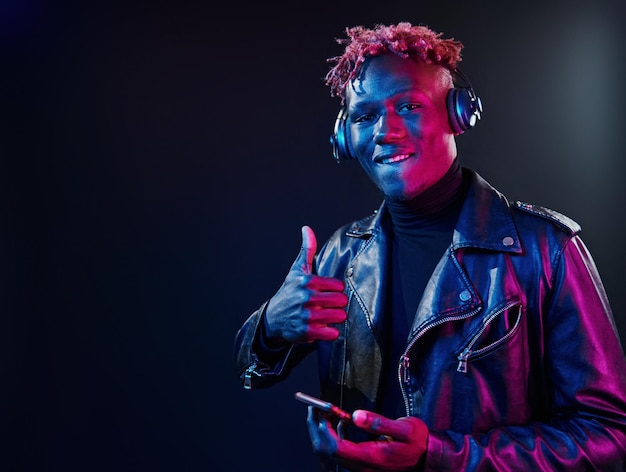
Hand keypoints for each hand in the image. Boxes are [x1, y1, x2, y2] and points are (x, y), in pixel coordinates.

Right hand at [264, 225, 347, 343]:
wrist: (273, 317)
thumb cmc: (289, 291)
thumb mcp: (297, 270)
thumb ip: (307, 249)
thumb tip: (307, 229)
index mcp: (307, 281)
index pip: (338, 286)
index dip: (336, 290)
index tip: (328, 292)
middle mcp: (306, 297)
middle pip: (341, 301)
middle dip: (337, 304)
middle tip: (330, 305)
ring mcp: (306, 315)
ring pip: (338, 316)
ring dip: (335, 317)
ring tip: (327, 315)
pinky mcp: (307, 332)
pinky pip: (331, 333)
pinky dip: (330, 332)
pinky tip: (324, 328)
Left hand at [307, 406, 427, 470]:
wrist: (429, 458)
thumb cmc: (419, 443)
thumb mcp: (405, 430)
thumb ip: (379, 423)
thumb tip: (356, 415)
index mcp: (370, 457)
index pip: (336, 448)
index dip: (323, 430)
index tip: (319, 411)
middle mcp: (362, 466)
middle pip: (328, 451)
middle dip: (317, 429)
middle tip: (314, 409)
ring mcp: (362, 466)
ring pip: (333, 452)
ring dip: (324, 432)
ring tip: (324, 412)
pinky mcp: (363, 463)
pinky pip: (342, 452)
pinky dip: (335, 436)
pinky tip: (340, 423)